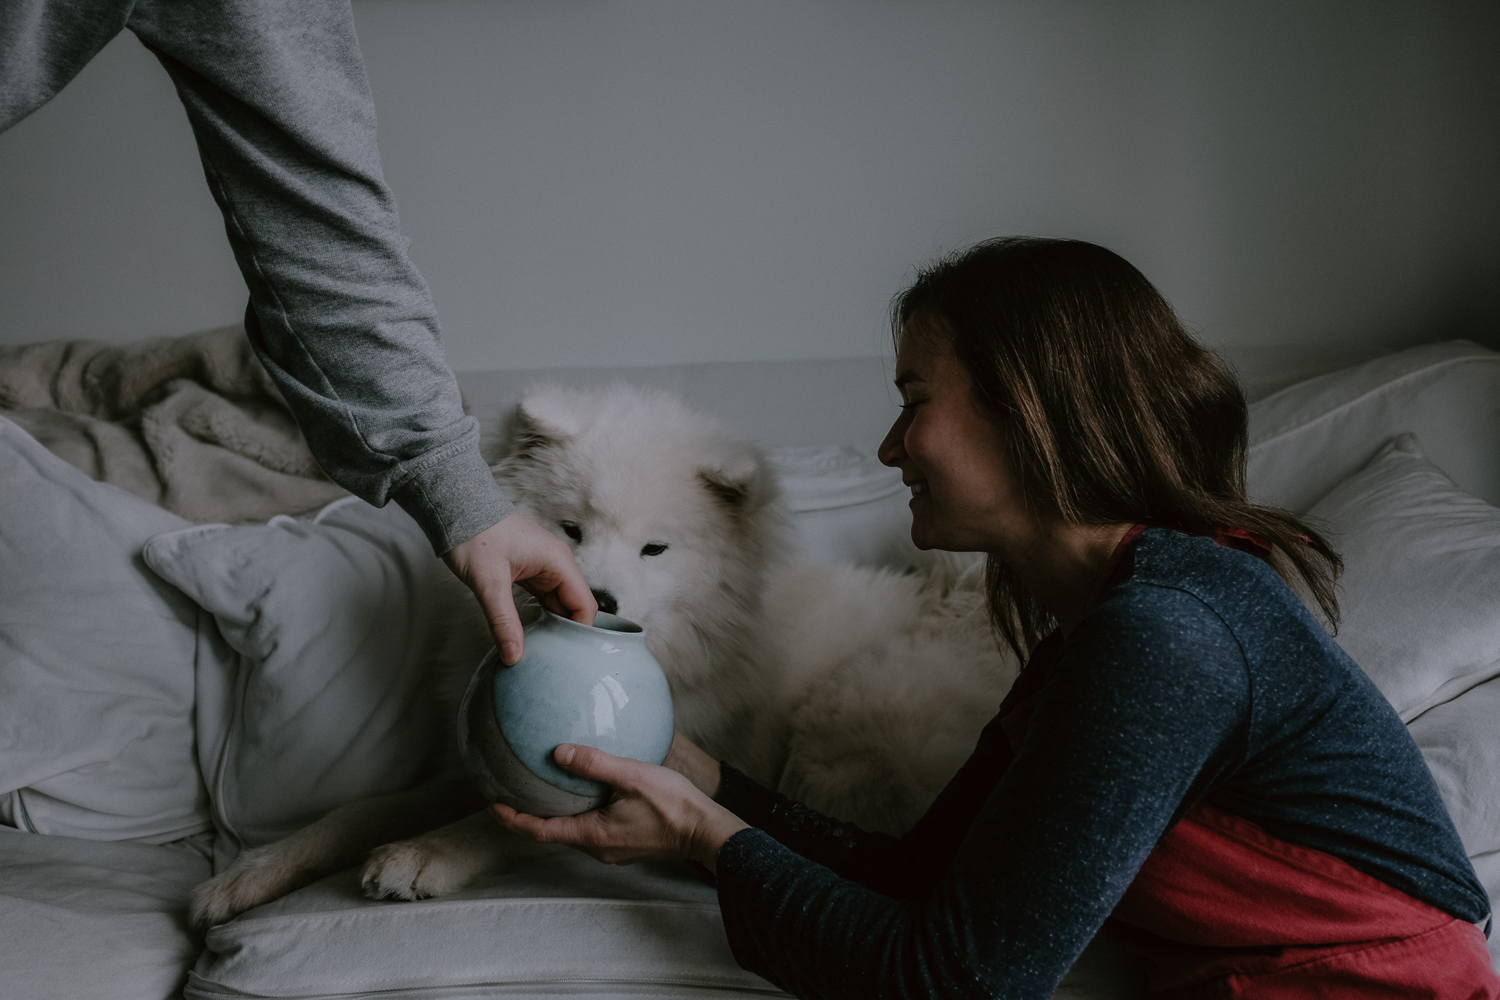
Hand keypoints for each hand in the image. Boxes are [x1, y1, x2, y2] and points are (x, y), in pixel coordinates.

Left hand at [443, 513, 596, 664]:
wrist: (457, 509)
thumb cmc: (475, 535)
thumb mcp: (488, 582)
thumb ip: (503, 621)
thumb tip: (514, 656)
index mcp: (558, 562)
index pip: (585, 606)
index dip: (578, 633)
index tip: (563, 657)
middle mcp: (558, 565)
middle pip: (574, 608)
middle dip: (564, 634)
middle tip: (550, 661)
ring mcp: (545, 569)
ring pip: (558, 606)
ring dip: (551, 627)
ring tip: (540, 652)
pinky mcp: (531, 573)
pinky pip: (544, 600)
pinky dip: (540, 617)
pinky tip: (529, 634)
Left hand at [491, 744, 748, 871]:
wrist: (705, 831)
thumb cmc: (672, 806)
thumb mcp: (631, 777)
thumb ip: (594, 764)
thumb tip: (558, 752)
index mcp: (591, 834)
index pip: (539, 830)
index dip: (513, 818)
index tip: (493, 804)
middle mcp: (597, 847)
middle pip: (553, 833)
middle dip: (530, 815)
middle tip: (513, 793)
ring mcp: (613, 849)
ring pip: (573, 831)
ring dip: (555, 814)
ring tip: (544, 790)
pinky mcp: (626, 844)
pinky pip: (592, 829)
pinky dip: (578, 813)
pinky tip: (585, 794)